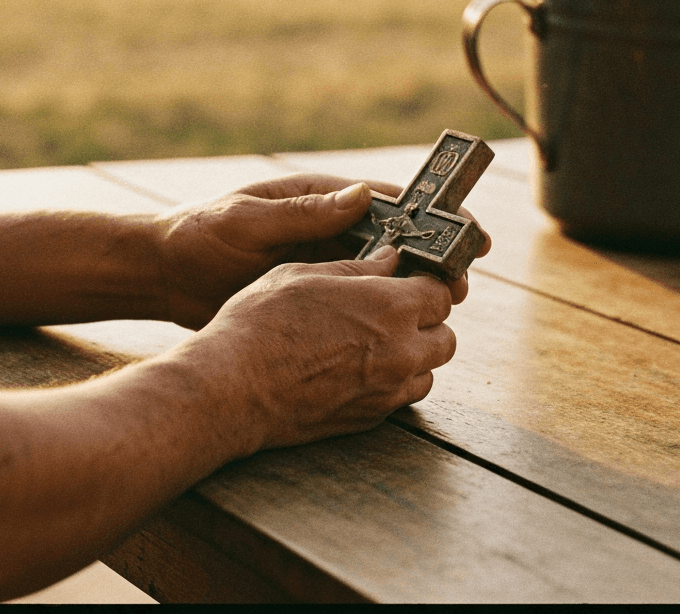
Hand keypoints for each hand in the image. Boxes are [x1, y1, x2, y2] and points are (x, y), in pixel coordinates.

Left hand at [154, 173, 490, 329]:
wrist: (163, 275)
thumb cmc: (198, 235)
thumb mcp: (248, 220)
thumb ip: (302, 212)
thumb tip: (360, 196)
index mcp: (317, 200)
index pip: (388, 204)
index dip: (433, 216)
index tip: (468, 232)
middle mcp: (327, 229)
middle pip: (396, 244)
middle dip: (433, 262)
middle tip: (460, 286)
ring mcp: (321, 265)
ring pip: (382, 279)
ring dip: (412, 293)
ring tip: (443, 314)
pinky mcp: (311, 297)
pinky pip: (356, 306)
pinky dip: (380, 317)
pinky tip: (402, 338)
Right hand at [183, 245, 455, 451]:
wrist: (233, 388)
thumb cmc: (259, 324)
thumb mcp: (302, 274)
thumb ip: (354, 267)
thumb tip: (387, 259)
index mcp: (390, 307)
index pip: (442, 293)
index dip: (427, 285)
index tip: (412, 282)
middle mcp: (401, 352)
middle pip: (445, 337)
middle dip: (427, 323)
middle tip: (394, 313)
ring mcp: (388, 391)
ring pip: (428, 372)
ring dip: (414, 356)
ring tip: (376, 344)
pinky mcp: (370, 419)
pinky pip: (400, 398)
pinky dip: (392, 384)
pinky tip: (358, 370)